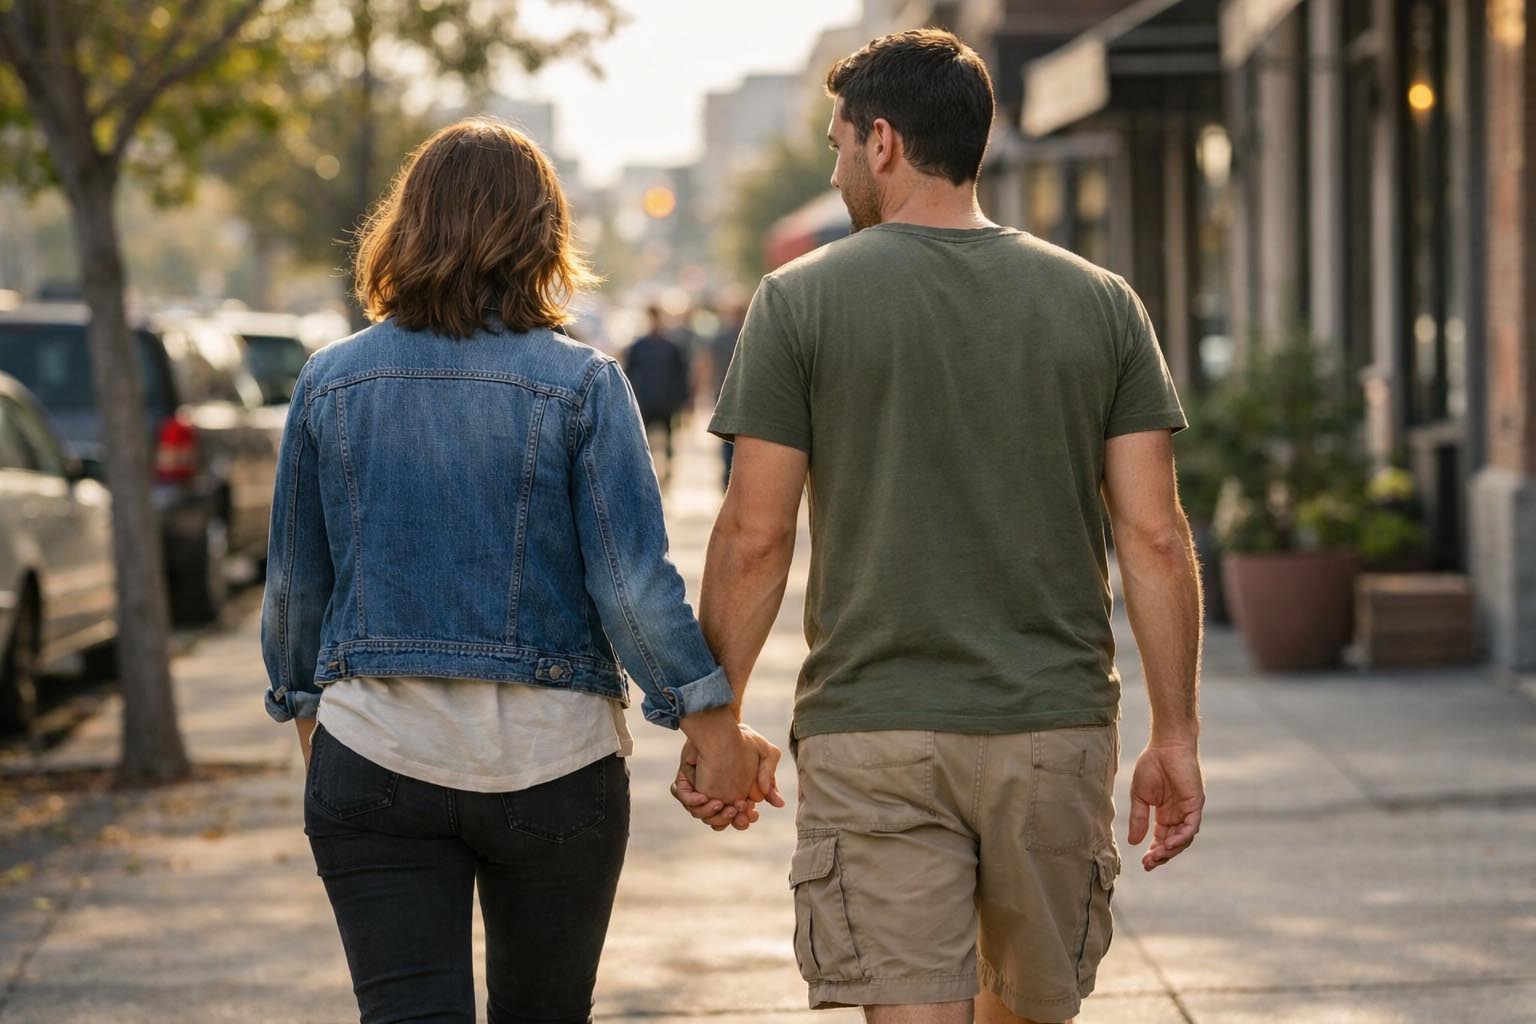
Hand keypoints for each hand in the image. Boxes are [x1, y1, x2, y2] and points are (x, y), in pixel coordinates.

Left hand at [671, 724, 784, 831]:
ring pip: (704, 816)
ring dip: (714, 815)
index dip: (747, 818)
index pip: (742, 817)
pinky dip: (693, 802)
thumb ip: (770, 775)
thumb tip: (779, 804)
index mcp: (738, 796)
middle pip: (723, 821)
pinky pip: (686, 799)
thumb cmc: (743, 739)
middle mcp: (719, 798)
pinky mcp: (687, 784)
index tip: (752, 812)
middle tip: (739, 809)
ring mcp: (702, 792)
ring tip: (724, 804)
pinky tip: (705, 796)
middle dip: (733, 821)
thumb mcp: (765, 753)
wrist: (719, 724)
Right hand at [1128, 741, 1203, 870]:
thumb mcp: (1140, 796)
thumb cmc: (1152, 765)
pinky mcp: (1196, 804)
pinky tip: (1169, 844)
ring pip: (1183, 838)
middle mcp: (1178, 815)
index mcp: (1165, 813)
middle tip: (1148, 864)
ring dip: (1171, 850)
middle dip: (1162, 855)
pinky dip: (1181, 837)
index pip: (1162, 839)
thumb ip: (1138, 819)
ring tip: (1156, 856)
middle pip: (1173, 843)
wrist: (1166, 746)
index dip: (1154, 852)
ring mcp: (1188, 810)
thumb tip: (1133, 842)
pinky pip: (1191, 826)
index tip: (1144, 863)